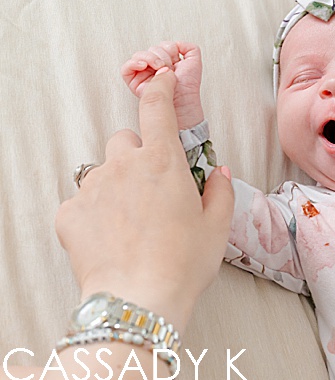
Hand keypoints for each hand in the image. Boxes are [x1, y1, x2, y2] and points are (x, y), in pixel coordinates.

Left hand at [56, 68, 233, 331]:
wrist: (139, 300)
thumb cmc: (184, 263)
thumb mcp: (217, 227)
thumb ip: (220, 192)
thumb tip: (218, 175)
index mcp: (163, 162)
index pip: (157, 107)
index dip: (159, 88)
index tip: (160, 79)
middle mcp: (124, 165)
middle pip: (125, 141)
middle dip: (138, 156)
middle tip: (152, 190)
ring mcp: (92, 188)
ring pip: (103, 172)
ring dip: (116, 186)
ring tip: (131, 223)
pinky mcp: (69, 214)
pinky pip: (82, 202)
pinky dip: (94, 214)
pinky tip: (110, 239)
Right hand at [121, 41, 204, 128]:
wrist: (183, 101)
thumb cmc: (189, 86)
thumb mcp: (195, 62)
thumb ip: (189, 48)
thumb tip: (177, 43)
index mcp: (167, 61)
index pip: (162, 45)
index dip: (170, 49)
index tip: (177, 60)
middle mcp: (155, 67)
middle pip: (151, 49)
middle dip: (162, 56)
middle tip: (169, 67)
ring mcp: (144, 73)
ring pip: (139, 55)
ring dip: (151, 58)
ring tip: (159, 68)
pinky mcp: (134, 82)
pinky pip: (126, 68)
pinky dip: (134, 63)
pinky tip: (144, 66)